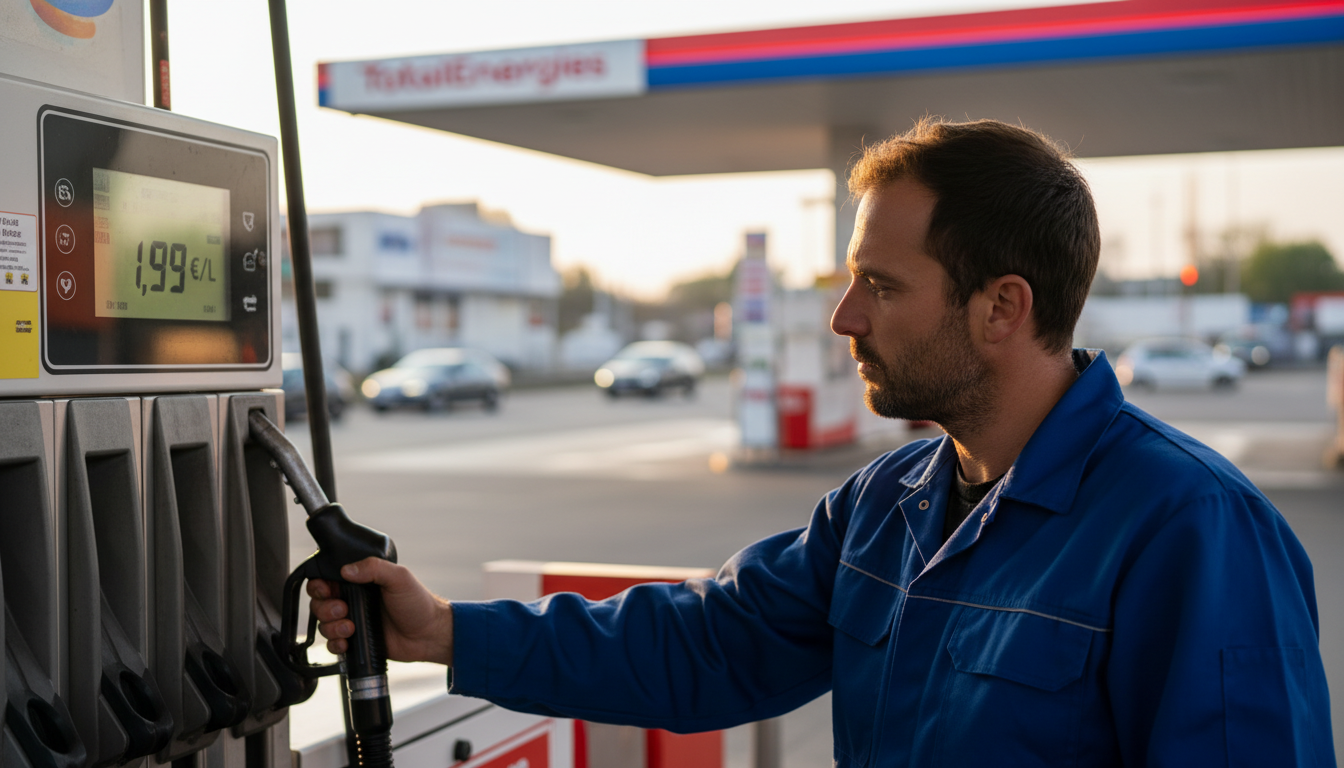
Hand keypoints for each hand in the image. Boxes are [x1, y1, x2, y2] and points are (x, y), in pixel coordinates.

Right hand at [308, 557, 453, 665]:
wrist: (429, 635)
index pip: (327, 579)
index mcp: (360, 581)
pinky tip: (347, 643)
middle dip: (325, 607)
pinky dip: (334, 645)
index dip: (320, 585)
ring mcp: (352, 621)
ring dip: (331, 627)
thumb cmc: (418, 603)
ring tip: (350, 627)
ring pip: (324, 624)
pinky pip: (332, 645)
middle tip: (343, 610)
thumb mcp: (399, 578)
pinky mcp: (355, 642)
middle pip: (320, 602)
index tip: (326, 589)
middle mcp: (353, 600)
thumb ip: (374, 568)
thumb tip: (346, 569)